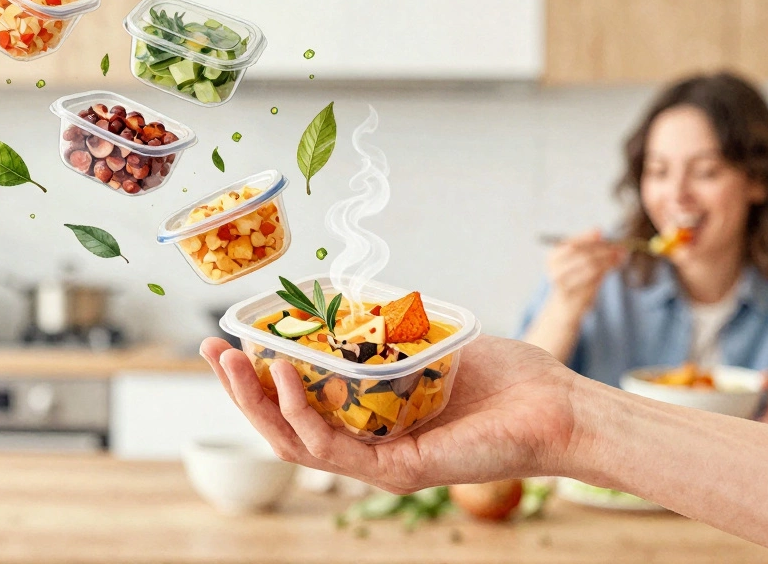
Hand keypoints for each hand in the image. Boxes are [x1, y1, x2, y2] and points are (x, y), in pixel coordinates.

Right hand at [199, 335, 578, 492]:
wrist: (556, 407)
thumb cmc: (504, 377)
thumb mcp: (427, 343)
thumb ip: (386, 331)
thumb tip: (351, 294)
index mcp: (370, 420)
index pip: (299, 404)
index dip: (258, 376)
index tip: (230, 339)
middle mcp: (368, 446)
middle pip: (285, 425)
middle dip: (240, 388)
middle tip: (211, 349)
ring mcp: (380, 463)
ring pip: (296, 440)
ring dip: (257, 400)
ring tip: (233, 359)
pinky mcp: (398, 472)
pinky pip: (333, 447)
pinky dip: (302, 411)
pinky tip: (284, 374)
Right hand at [546, 229, 626, 316]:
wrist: (564, 307)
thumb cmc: (572, 279)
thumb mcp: (575, 261)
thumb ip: (587, 248)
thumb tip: (601, 233)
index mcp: (552, 258)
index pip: (573, 244)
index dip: (588, 237)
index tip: (603, 232)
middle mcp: (555, 272)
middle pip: (584, 256)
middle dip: (604, 250)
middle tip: (620, 247)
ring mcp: (565, 286)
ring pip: (592, 268)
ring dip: (609, 261)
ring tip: (619, 256)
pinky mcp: (576, 298)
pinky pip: (596, 282)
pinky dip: (607, 272)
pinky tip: (613, 266)